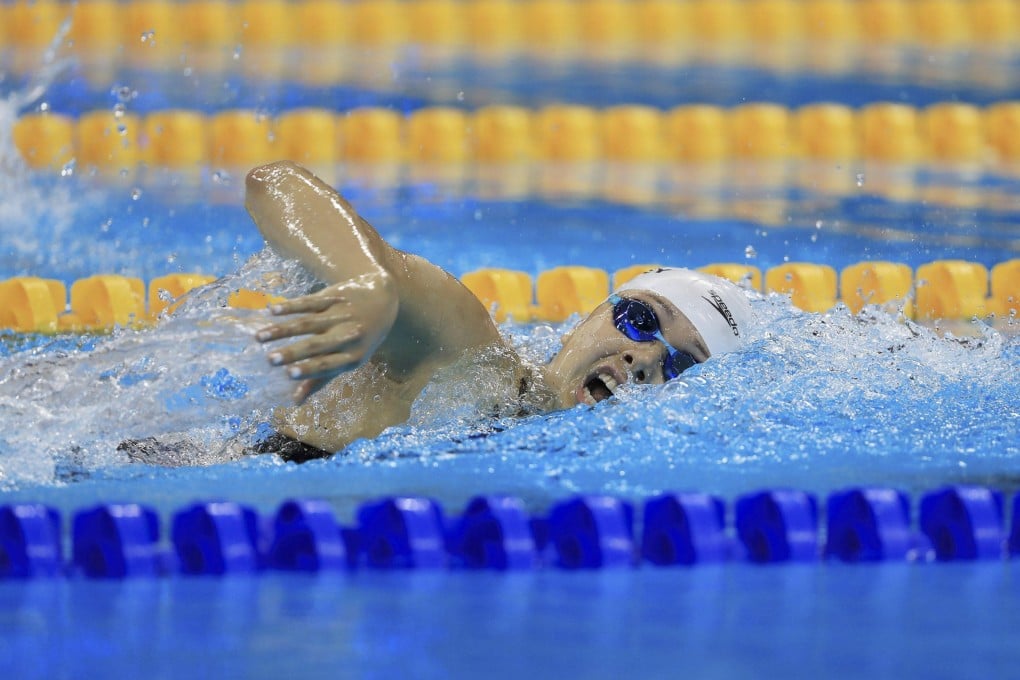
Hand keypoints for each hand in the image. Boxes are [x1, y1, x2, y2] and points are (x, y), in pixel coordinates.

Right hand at [255, 278, 397, 402]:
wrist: (382, 299)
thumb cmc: (360, 339)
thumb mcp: (349, 360)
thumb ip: (320, 379)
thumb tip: (295, 402)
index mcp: (353, 357)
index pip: (328, 365)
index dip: (309, 370)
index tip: (288, 374)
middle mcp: (348, 335)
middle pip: (317, 345)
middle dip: (293, 353)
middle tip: (270, 360)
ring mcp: (341, 315)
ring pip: (308, 323)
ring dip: (282, 330)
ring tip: (259, 337)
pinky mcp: (334, 297)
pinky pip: (310, 302)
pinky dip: (290, 306)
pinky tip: (272, 311)